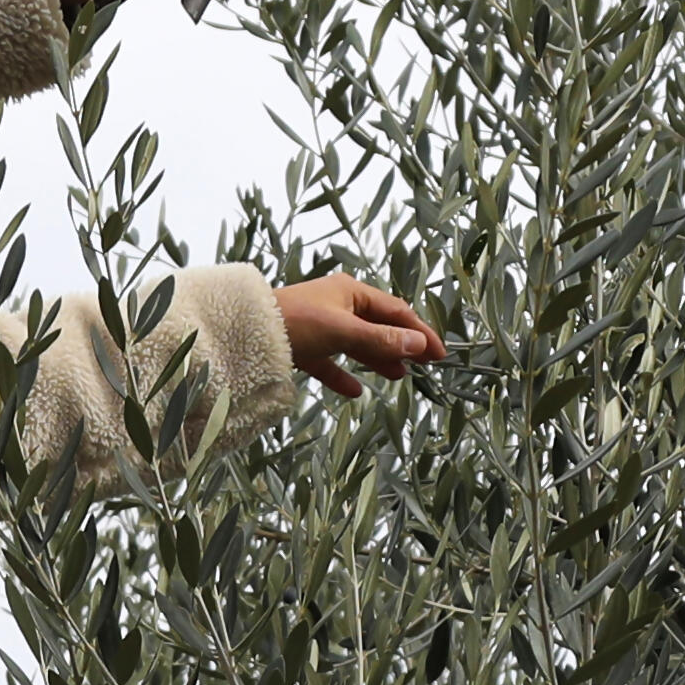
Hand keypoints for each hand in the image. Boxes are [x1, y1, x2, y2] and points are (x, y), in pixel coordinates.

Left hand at [277, 273, 443, 396]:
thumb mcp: (343, 330)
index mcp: (350, 292)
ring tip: (399, 376)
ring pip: (358, 344)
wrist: (244, 332)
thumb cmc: (296, 322)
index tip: (439, 354)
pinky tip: (356, 391)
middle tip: (426, 365)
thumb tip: (418, 345)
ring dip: (379, 359)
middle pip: (379, 326)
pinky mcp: (303, 347)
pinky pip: (331, 362)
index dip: (419, 332)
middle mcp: (338, 305)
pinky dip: (344, 375)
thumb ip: (381, 339)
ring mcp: (320, 326)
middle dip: (403, 345)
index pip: (396, 311)